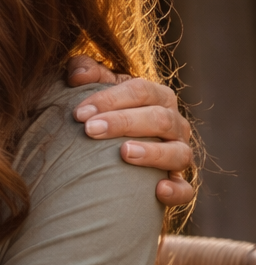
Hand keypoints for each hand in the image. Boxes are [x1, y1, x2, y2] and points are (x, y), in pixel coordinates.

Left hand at [65, 56, 193, 206]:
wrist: (112, 155)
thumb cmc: (103, 115)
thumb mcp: (97, 92)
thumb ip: (86, 74)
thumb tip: (77, 74)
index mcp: (157, 97)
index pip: (139, 91)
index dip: (109, 99)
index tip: (78, 113)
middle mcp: (174, 124)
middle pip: (159, 118)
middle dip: (123, 122)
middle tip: (90, 130)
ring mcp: (179, 153)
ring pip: (178, 152)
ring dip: (153, 152)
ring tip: (124, 153)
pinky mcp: (177, 182)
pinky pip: (185, 190)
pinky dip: (176, 190)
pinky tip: (158, 190)